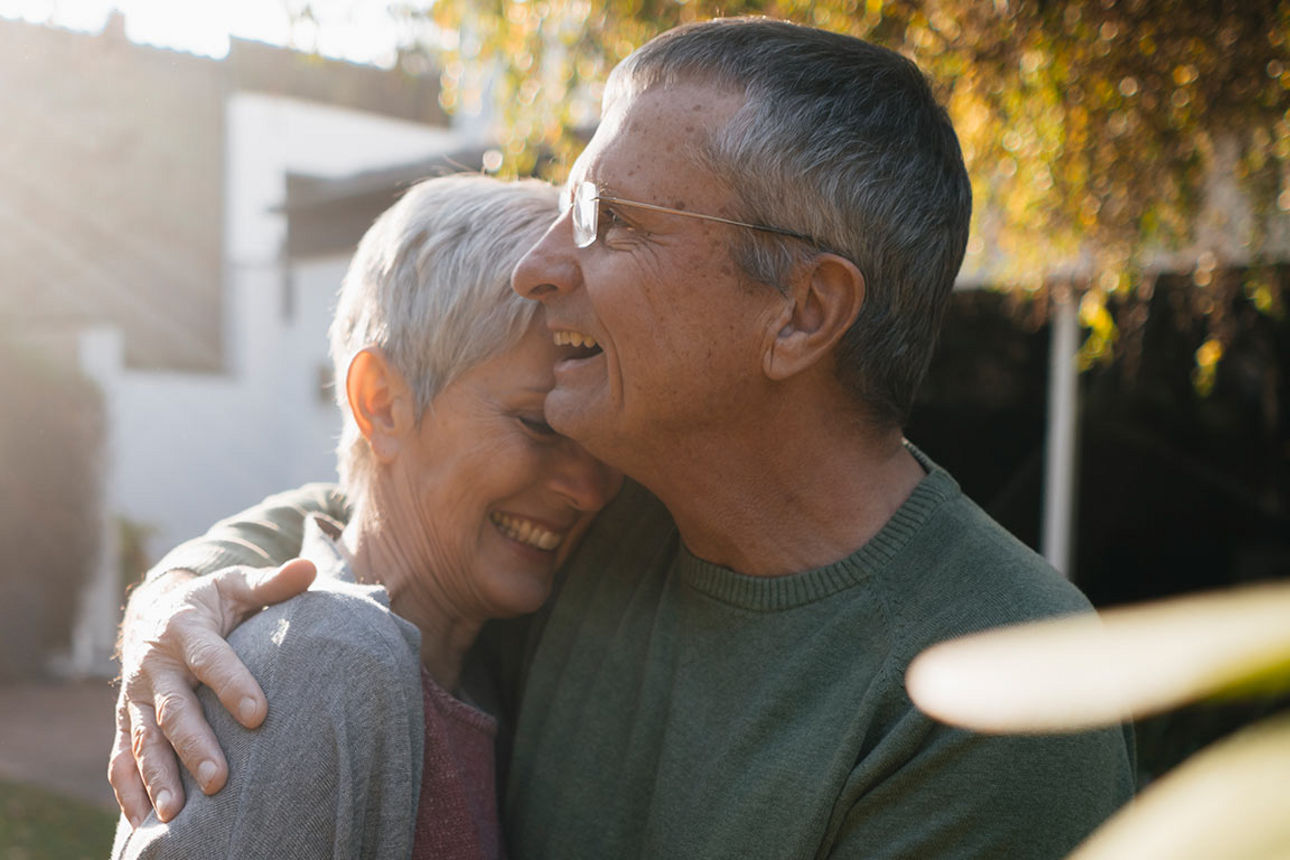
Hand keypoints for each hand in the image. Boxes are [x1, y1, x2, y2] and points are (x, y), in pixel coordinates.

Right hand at [109, 559, 315, 826]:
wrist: (156, 609)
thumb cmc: (212, 601)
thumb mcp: (237, 585)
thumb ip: (272, 582)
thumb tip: (310, 568)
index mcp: (186, 629)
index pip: (212, 660)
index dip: (234, 685)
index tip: (259, 715)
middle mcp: (156, 665)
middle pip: (174, 710)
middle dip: (195, 745)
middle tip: (218, 780)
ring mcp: (135, 695)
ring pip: (143, 739)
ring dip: (156, 776)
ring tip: (174, 812)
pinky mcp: (125, 718)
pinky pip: (120, 756)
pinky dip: (127, 788)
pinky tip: (141, 820)